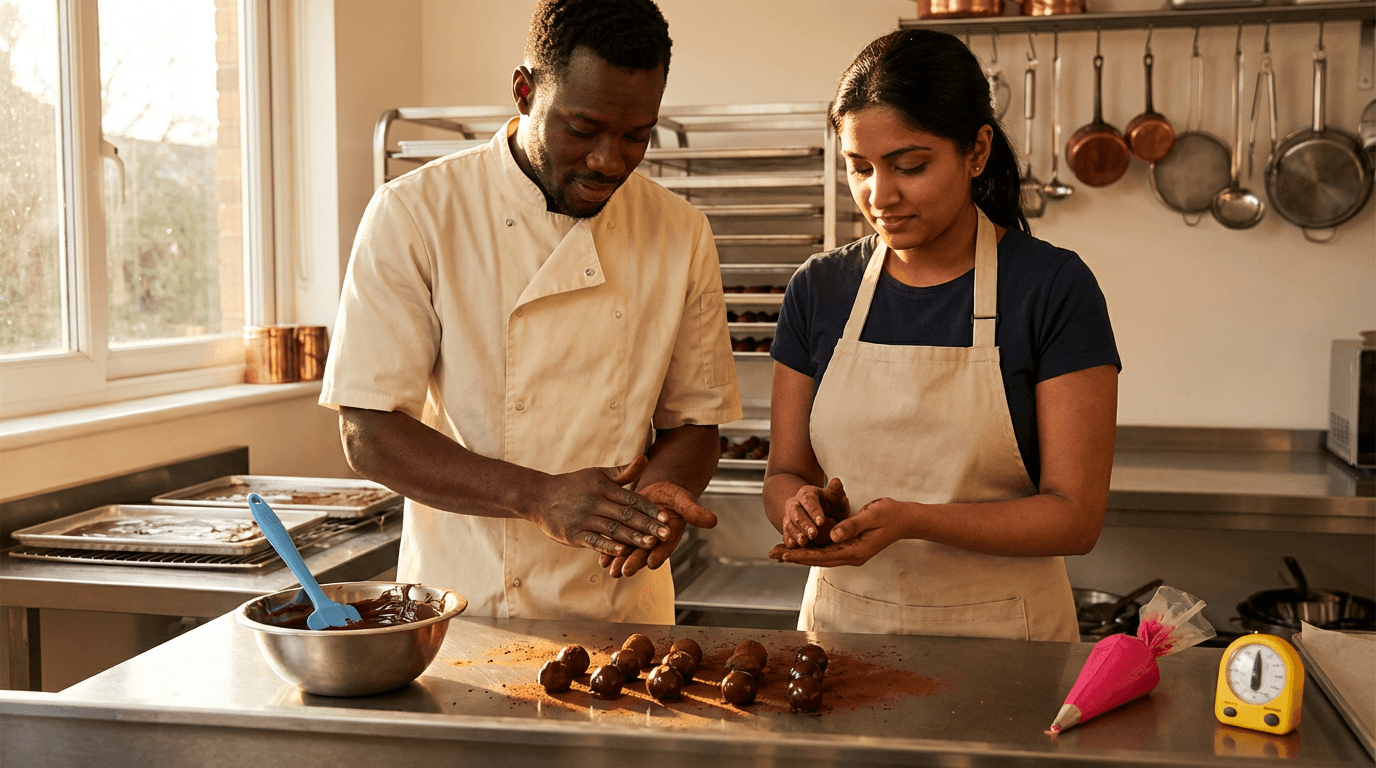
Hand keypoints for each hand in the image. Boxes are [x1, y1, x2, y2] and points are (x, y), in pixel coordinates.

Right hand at [526, 456, 670, 556]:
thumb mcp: (597, 474)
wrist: (539, 497)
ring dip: (632, 537)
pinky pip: (593, 540)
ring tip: (651, 544)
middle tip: (666, 534)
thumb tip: (645, 460)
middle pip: (626, 515)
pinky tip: (621, 551)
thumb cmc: (573, 485)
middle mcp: (595, 502)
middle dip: (647, 525)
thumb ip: (623, 472)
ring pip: (612, 529)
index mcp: (603, 487)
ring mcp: (584, 519)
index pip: (631, 499)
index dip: (649, 509)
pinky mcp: (573, 534)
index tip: (665, 517)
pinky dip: (607, 546)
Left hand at [599, 481, 717, 577]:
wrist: (658, 494)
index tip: (652, 562)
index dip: (659, 554)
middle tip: (625, 571)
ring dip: (620, 561)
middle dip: (635, 562)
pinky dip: (610, 552)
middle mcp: (654, 541)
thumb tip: (713, 521)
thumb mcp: (684, 501)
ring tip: (611, 570)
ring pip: (629, 552)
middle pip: (644, 553)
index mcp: (669, 535)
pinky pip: (618, 544)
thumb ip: (695, 512)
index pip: (665, 546)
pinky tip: (602, 560)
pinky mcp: (627, 534)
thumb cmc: (673, 497)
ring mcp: (639, 540)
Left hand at [768, 496, 906, 566]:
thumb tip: (832, 535)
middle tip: (772, 553)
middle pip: (817, 558)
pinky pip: (826, 549)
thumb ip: (851, 525)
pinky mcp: (850, 546)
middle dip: (795, 556)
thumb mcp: (871, 516)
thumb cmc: (890, 514)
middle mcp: (851, 555)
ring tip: (778, 551)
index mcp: (855, 551)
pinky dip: (811, 548)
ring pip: (820, 555)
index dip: (802, 555)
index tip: (784, 554)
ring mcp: (850, 552)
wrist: (905, 519)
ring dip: (800, 553)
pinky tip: (798, 545)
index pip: (823, 556)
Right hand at [779, 477, 849, 548]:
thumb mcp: (837, 500)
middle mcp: (795, 504)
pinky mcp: (787, 530)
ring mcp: (789, 517)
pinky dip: (789, 541)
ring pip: (789, 524)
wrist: (823, 516)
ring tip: (804, 542)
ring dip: (796, 534)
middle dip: (804, 524)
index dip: (814, 511)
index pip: (809, 501)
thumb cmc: (832, 507)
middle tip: (813, 534)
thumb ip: (836, 493)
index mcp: (807, 494)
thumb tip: (836, 481)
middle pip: (796, 513)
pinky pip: (786, 535)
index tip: (821, 521)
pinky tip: (794, 547)